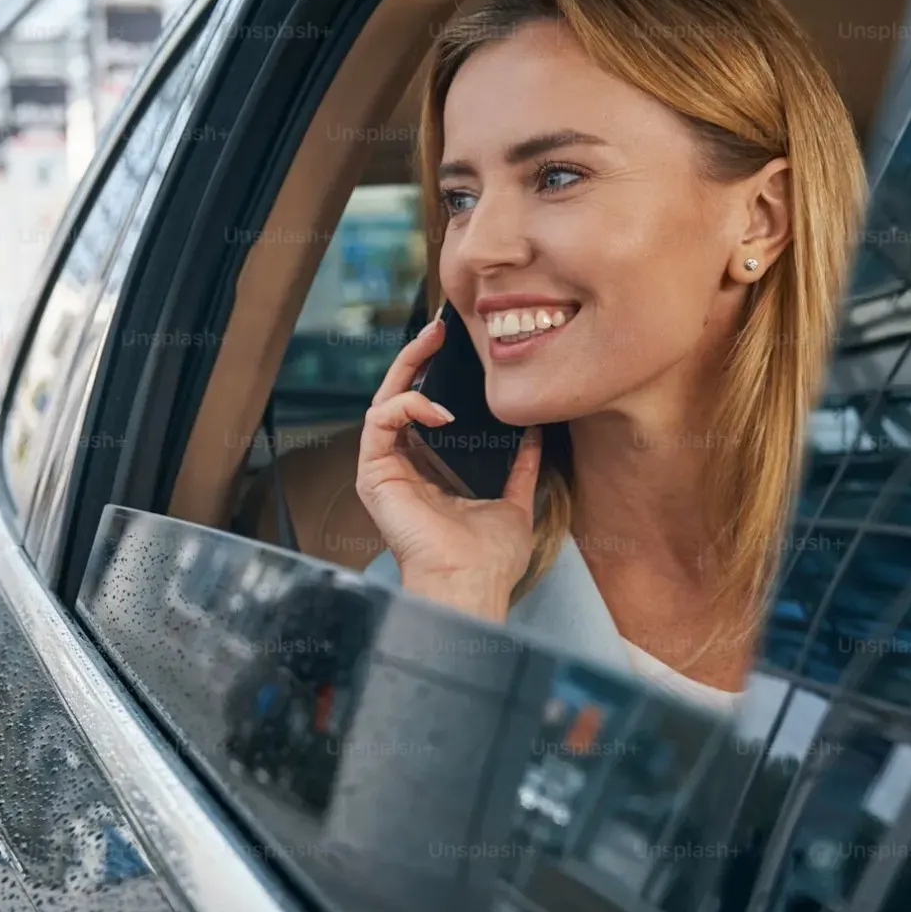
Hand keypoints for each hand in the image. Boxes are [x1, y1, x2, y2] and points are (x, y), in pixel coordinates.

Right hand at [354, 314, 544, 622]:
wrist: (469, 584)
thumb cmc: (487, 559)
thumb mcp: (513, 502)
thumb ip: (520, 468)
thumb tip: (536, 434)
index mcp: (426, 472)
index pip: (422, 411)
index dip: (434, 375)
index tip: (456, 346)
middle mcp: (400, 467)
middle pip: (399, 397)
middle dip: (415, 358)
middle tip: (438, 327)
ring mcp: (383, 469)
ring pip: (383, 400)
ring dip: (406, 367)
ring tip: (432, 343)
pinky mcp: (373, 474)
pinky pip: (380, 421)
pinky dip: (408, 405)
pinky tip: (439, 409)